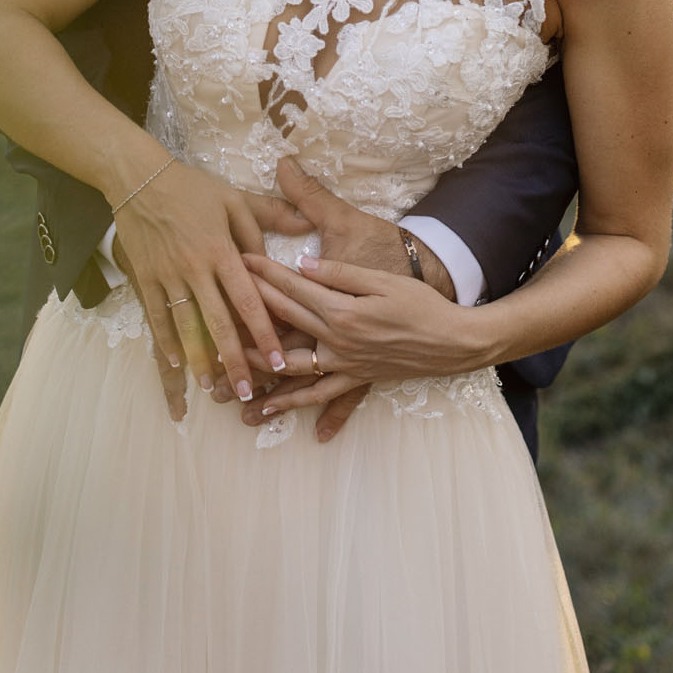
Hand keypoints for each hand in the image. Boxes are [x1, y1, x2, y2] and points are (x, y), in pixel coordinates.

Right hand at [114, 162, 310, 417]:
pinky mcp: (145, 277)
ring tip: (214, 387)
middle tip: (249, 391)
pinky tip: (176, 362)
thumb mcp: (234, 197)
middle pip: (218, 323)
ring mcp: (167, 275)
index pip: (248, 300)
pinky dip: (166, 341)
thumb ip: (270, 215)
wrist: (139, 178)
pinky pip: (156, 315)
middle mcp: (195, 268)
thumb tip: (303, 227)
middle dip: (235, 360)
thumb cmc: (192, 187)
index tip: (277, 360)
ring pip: (186, 326)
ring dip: (200, 359)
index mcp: (222, 250)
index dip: (264, 332)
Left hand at [228, 157, 458, 440]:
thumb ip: (340, 272)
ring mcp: (345, 364)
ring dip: (259, 368)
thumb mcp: (382, 279)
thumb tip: (302, 262)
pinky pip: (320, 395)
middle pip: (284, 324)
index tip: (239, 259)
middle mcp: (337, 341)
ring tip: (229, 374)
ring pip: (291, 367)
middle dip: (249, 311)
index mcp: (342, 311)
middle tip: (219, 309)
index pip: (292, 287)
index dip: (264, 272)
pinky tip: (272, 413)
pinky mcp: (355, 378)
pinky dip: (296, 405)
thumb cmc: (422, 304)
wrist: (453, 341)